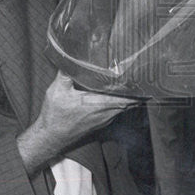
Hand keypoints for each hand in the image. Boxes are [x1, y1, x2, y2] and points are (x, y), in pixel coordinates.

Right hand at [18, 71, 138, 173]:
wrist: (50, 137)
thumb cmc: (54, 115)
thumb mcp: (57, 90)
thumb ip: (66, 73)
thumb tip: (70, 56)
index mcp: (99, 104)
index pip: (127, 97)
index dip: (137, 89)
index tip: (143, 79)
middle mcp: (106, 113)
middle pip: (129, 101)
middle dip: (135, 90)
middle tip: (140, 76)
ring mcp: (104, 120)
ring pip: (123, 107)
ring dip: (128, 97)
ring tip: (131, 82)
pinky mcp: (100, 123)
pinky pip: (116, 111)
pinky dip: (119, 103)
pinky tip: (116, 94)